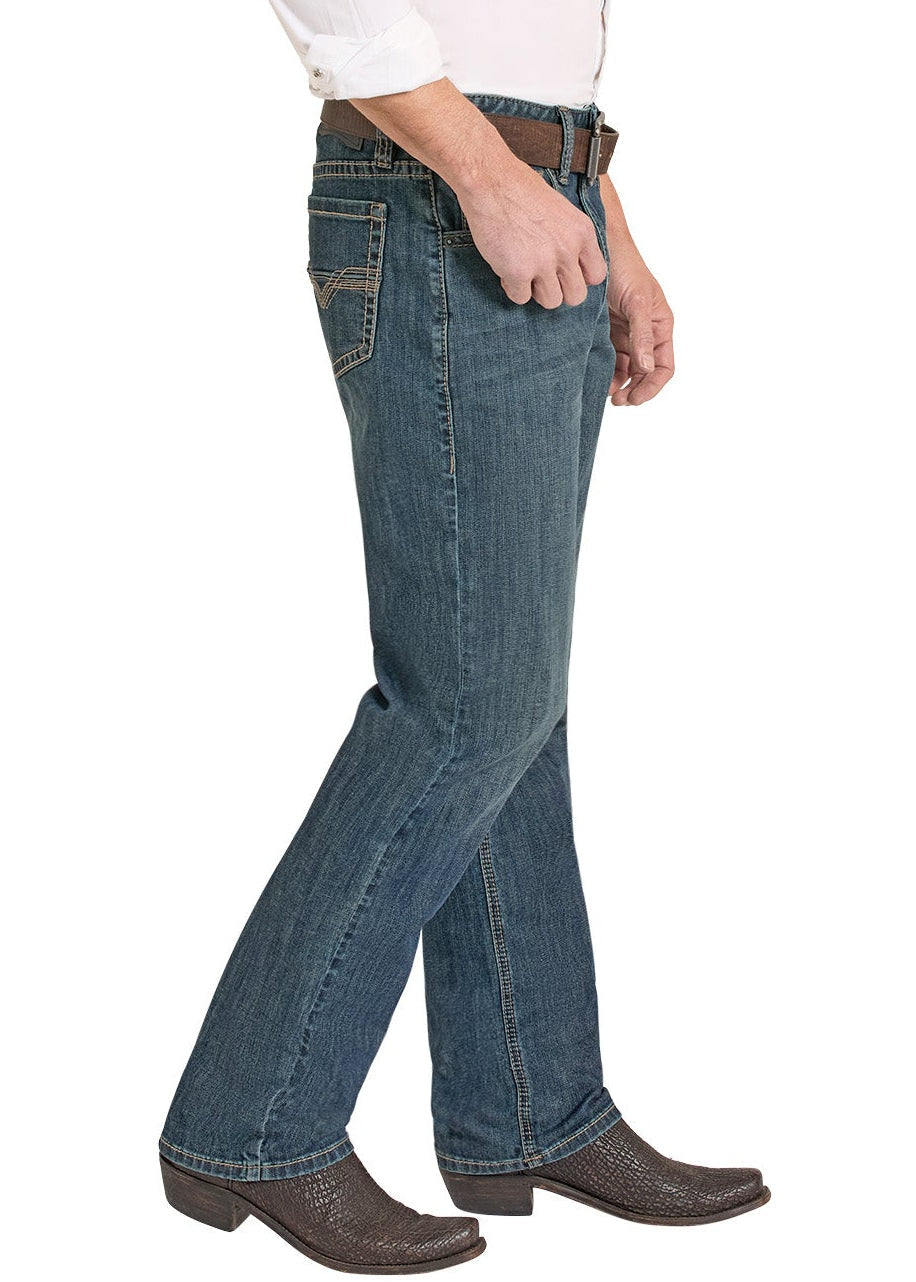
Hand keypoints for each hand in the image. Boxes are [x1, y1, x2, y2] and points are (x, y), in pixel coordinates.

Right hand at [455, 161, 607, 308]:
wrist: (491, 180)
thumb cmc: (520, 189)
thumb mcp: (562, 210)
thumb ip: (570, 239)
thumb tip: (569, 267)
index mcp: (582, 233)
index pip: (596, 275)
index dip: (579, 278)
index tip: (564, 272)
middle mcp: (568, 249)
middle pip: (576, 296)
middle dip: (558, 290)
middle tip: (542, 278)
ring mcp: (544, 262)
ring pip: (551, 301)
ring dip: (535, 291)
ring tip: (522, 271)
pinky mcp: (518, 272)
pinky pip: (520, 298)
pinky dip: (511, 287)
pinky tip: (506, 267)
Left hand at [597, 174, 673, 404]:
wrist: (598, 246)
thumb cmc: (624, 268)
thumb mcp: (637, 302)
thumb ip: (642, 336)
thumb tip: (647, 367)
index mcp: (660, 326)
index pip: (664, 367)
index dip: (652, 386)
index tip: (634, 399)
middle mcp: (645, 333)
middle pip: (644, 373)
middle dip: (632, 389)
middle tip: (616, 401)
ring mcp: (625, 333)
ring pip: (624, 369)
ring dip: (616, 383)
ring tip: (602, 391)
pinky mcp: (605, 331)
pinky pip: (607, 358)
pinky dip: (603, 370)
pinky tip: (594, 375)